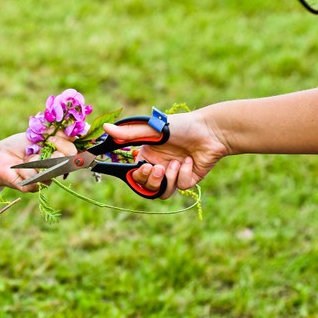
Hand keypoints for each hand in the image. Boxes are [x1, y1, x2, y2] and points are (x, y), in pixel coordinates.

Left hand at [0, 132, 77, 192]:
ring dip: (34, 160)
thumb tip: (72, 129)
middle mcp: (55, 169)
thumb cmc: (20, 144)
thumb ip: (56, 132)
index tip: (50, 137)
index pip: (72, 152)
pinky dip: (23, 170)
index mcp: (59, 154)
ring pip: (49, 171)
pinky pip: (33, 179)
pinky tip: (18, 168)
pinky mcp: (31, 187)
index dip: (64, 144)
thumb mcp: (39, 133)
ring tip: (25, 158)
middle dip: (53, 154)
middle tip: (39, 148)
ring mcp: (44, 179)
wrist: (0, 155)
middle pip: (66, 163)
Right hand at [103, 110, 227, 198]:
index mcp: (148, 155)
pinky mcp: (188, 179)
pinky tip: (189, 161)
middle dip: (151, 180)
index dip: (136, 176)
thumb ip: (129, 133)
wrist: (210, 131)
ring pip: (162, 191)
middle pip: (147, 186)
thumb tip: (107, 128)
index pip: (135, 174)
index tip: (143, 167)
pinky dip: (183, 174)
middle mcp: (159, 166)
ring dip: (168, 179)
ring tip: (175, 164)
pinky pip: (180, 186)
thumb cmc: (181, 125)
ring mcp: (174, 174)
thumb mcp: (152, 129)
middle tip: (158, 168)